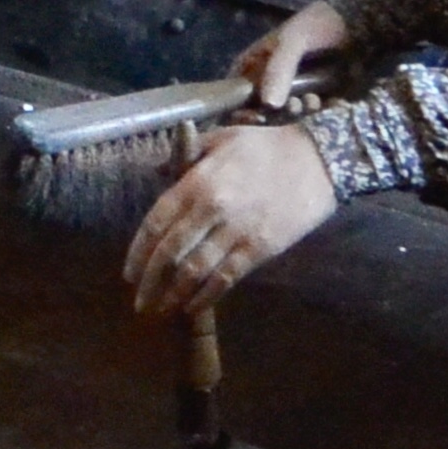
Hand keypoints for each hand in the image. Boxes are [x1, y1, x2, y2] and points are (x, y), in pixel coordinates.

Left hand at [126, 126, 337, 318]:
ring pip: (196, 270)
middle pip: (171, 252)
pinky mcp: (261, 248)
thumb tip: (159, 171)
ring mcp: (237, 232)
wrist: (318, 160)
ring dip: (174, 294)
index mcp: (197, 182)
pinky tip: (193, 306)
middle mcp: (212, 210)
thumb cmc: (265, 146)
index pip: (156, 223)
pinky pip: (227, 277)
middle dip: (151, 281)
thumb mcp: (221, 138)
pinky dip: (207, 295)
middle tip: (139, 303)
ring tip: (160, 310)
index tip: (129, 274)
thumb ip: (187, 154)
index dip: (139, 252)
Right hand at [240, 1, 352, 109]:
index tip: (257, 117)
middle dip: (277, 112)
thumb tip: (269, 105)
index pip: (236, 92)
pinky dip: (319, 110)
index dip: (242, 108)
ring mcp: (294, 89)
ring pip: (287, 111)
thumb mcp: (292, 42)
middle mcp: (270, 78)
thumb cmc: (316, 25)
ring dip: (300, 110)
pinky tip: (331, 102)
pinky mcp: (317, 96)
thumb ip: (278, 71)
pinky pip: (312, 111)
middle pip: (261, 107)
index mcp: (254, 62)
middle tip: (294, 107)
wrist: (357, 22)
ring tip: (314, 100)